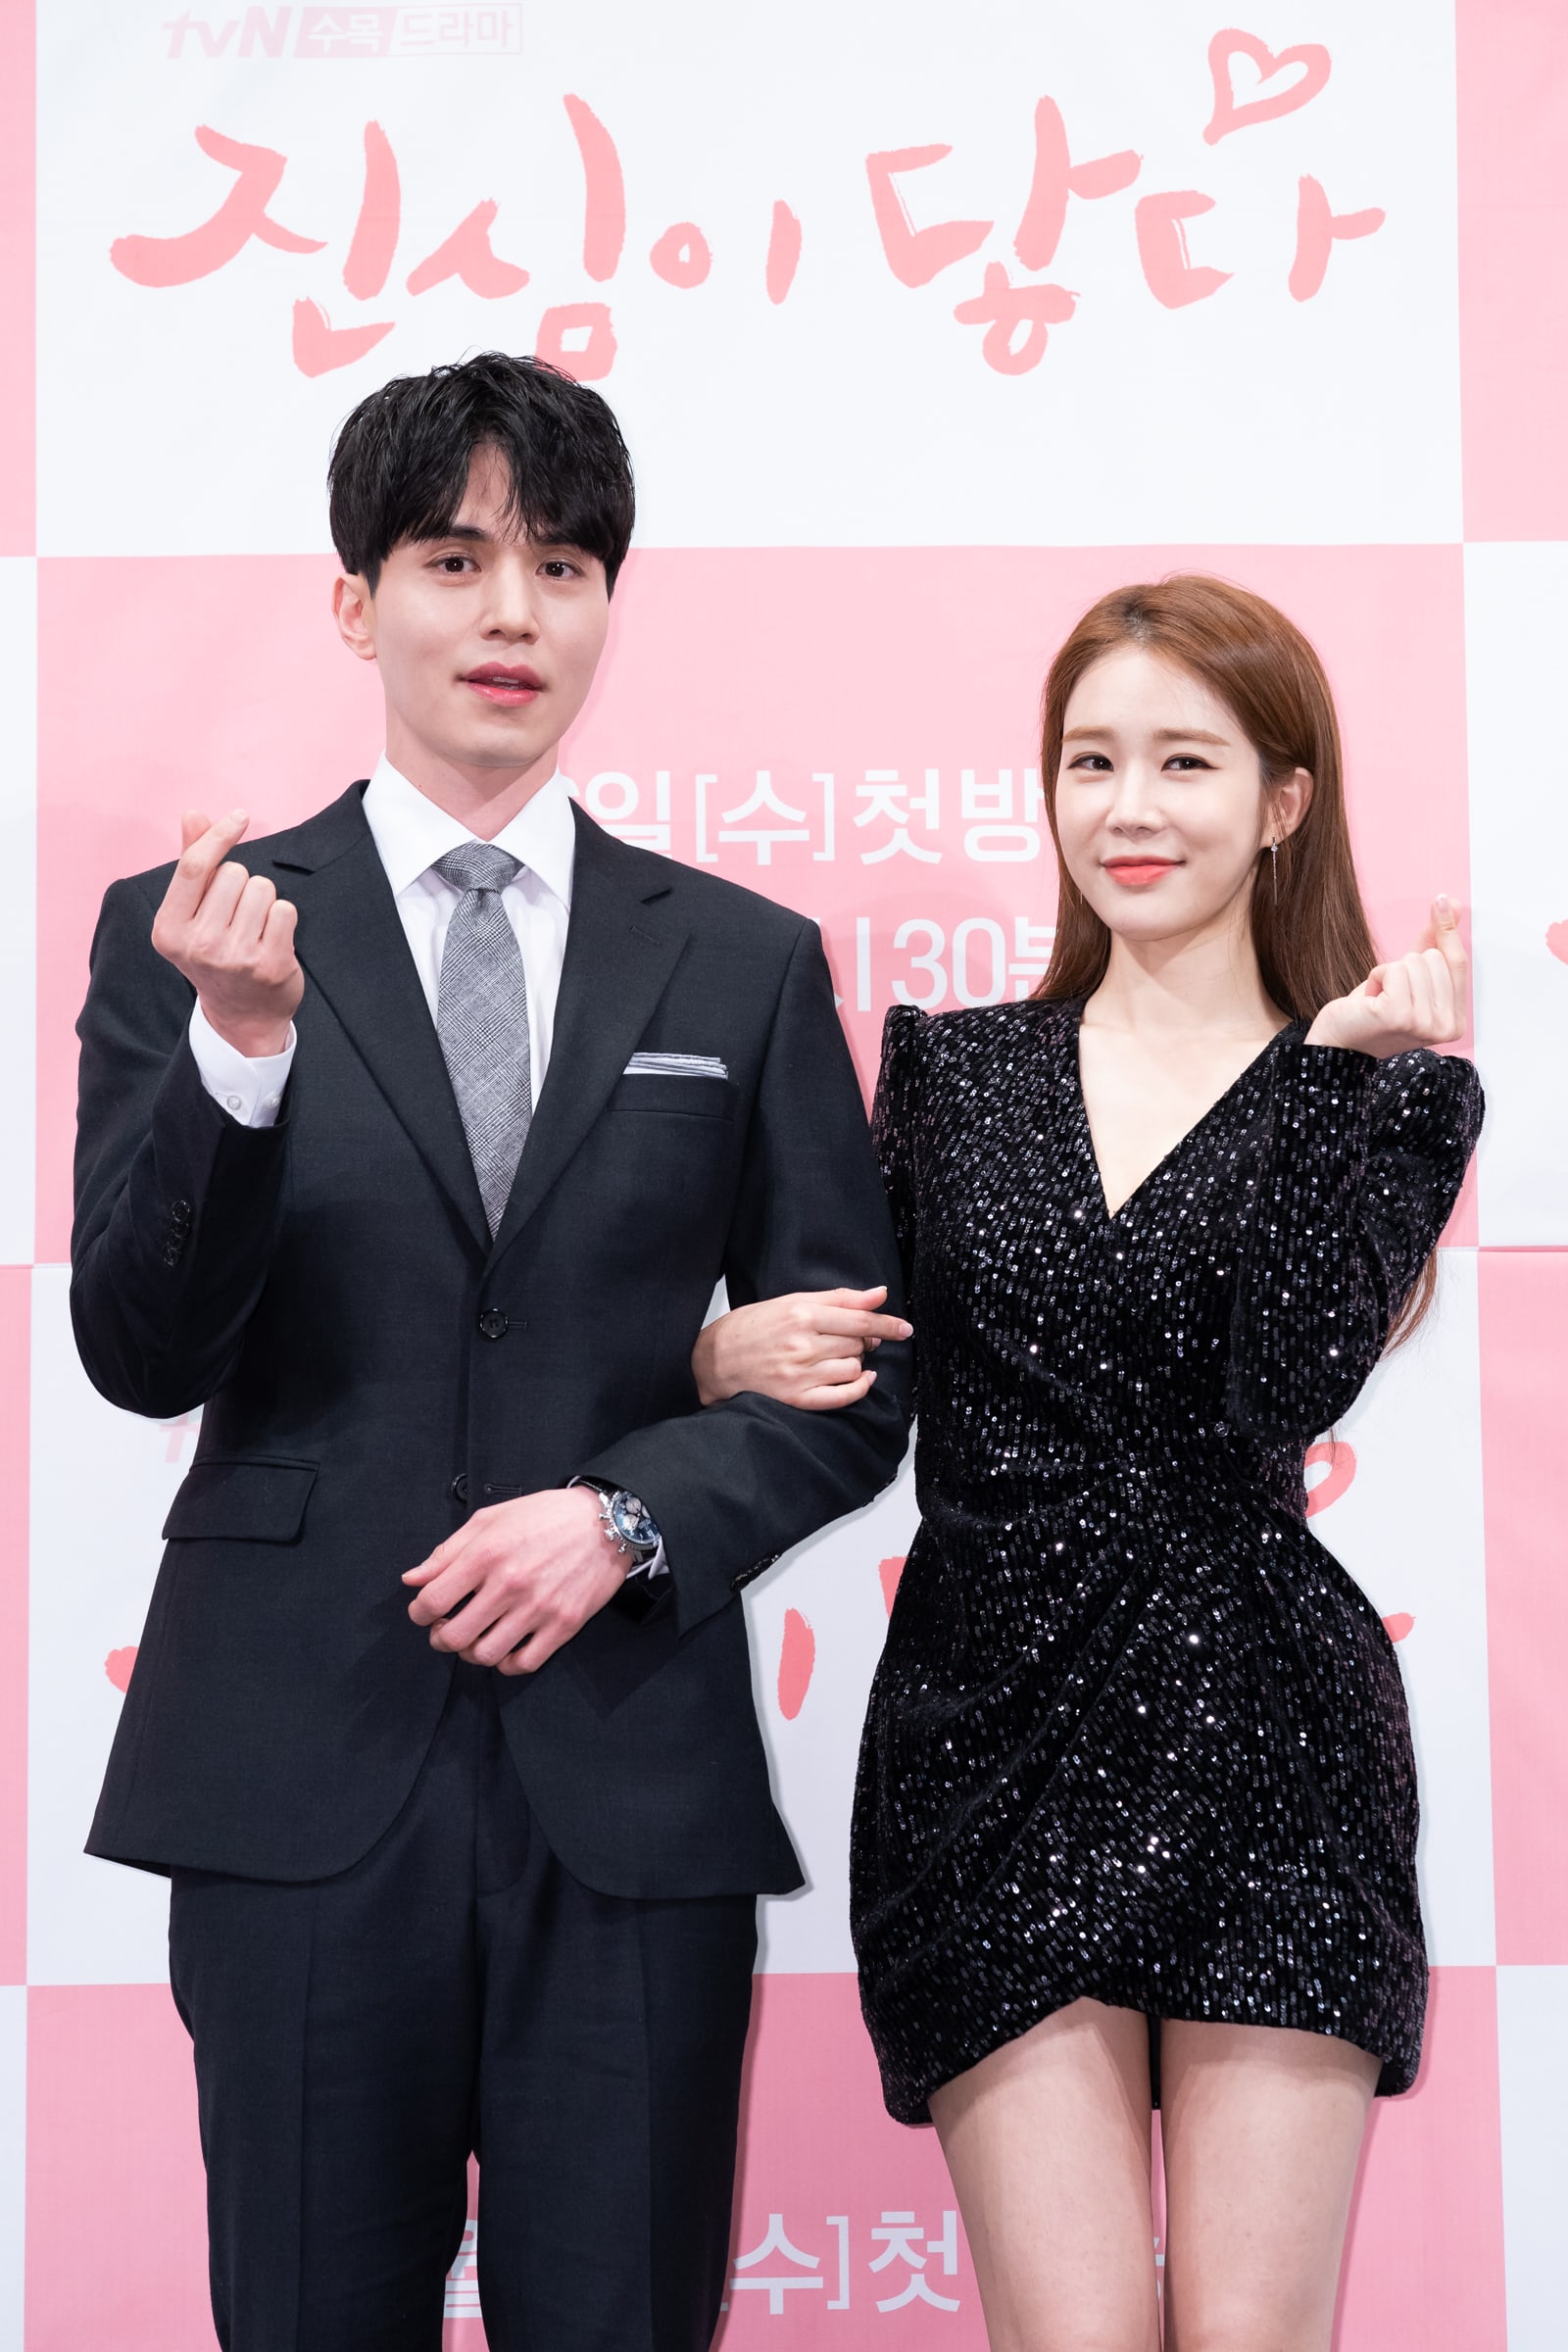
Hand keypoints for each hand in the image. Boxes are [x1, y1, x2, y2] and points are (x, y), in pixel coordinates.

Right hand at [151, 810, 302, 1057]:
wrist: (242, 1016)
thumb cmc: (217, 954)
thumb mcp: (192, 914)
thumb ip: (192, 862)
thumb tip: (192, 814)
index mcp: (168, 929)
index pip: (195, 866)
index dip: (219, 836)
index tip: (240, 817)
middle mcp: (197, 945)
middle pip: (234, 874)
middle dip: (242, 885)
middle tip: (237, 918)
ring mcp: (233, 957)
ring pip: (262, 889)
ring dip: (264, 901)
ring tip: (254, 929)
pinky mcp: (268, 965)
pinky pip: (285, 910)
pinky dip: (283, 919)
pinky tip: (272, 941)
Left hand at [403, 1487, 626, 1673]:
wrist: (606, 1523)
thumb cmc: (546, 1516)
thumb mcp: (490, 1520)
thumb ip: (447, 1551)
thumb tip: (413, 1579)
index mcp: (487, 1554)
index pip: (432, 1601)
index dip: (419, 1613)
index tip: (424, 1611)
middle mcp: (510, 1585)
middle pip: (454, 1636)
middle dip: (440, 1637)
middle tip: (446, 1628)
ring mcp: (538, 1608)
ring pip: (485, 1655)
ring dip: (472, 1652)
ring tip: (476, 1638)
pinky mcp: (563, 1625)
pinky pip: (524, 1664)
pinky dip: (507, 1664)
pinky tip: (506, 1647)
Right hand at [692, 1284, 911, 1410]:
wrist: (714, 1360)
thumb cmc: (752, 1327)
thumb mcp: (792, 1302)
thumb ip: (839, 1298)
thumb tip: (880, 1293)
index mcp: (802, 1315)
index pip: (858, 1319)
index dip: (887, 1324)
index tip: (904, 1328)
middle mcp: (803, 1345)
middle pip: (858, 1344)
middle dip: (863, 1341)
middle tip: (852, 1339)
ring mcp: (799, 1375)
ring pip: (853, 1369)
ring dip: (856, 1363)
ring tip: (839, 1357)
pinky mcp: (796, 1399)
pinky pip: (842, 1397)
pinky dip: (859, 1389)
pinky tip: (861, 1379)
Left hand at [1304, 896, 1468, 1059]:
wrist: (1338, 1044)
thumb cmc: (1373, 1012)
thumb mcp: (1409, 977)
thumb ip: (1432, 944)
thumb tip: (1450, 905)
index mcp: (1455, 1022)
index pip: (1458, 963)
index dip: (1447, 931)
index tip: (1441, 900)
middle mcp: (1445, 1027)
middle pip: (1434, 958)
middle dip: (1405, 966)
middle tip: (1390, 993)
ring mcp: (1423, 1023)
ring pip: (1414, 962)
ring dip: (1388, 973)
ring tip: (1379, 998)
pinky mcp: (1399, 1015)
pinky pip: (1394, 969)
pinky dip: (1376, 977)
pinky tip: (1370, 1001)